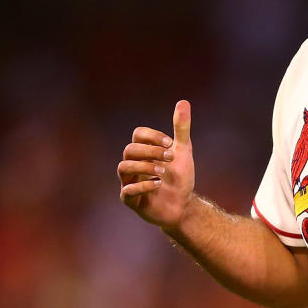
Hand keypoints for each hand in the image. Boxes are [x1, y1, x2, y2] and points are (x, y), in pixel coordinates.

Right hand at [118, 100, 195, 229]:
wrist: (183, 205)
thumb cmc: (179, 177)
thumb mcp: (182, 151)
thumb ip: (181, 128)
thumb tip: (183, 102)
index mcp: (144, 151)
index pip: (138, 134)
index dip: (153, 136)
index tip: (171, 143)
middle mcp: (133, 165)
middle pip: (129, 149)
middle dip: (150, 151)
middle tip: (170, 157)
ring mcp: (130, 182)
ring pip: (124, 167)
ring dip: (144, 167)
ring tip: (163, 171)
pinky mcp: (132, 200)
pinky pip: (127, 191)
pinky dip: (142, 186)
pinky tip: (158, 184)